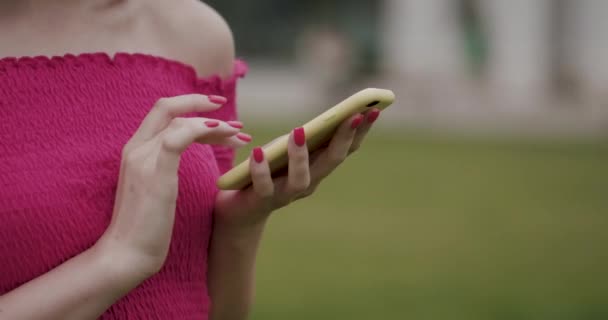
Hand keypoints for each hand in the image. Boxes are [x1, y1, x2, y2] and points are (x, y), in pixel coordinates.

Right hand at [95, 94, 250, 277]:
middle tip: (235, 120)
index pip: (161, 114)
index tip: (217, 112)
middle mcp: (135, 148)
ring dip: (215, 125)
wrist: (126, 254)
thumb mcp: (152, 189)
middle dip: (201, 103)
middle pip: (166, 107)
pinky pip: (179, 137)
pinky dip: (201, 129)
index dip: (189, 106)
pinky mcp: (156, 172)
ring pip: (179, 121)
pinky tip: (222, 132)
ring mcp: (143, 158)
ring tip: (240, 135)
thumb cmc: (144, 227)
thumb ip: (161, 168)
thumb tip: (175, 161)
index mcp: (135, 151)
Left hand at [214, 108, 380, 226]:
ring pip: (301, 179)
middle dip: (345, 137)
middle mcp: (309, 183)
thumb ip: (302, 139)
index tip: (374, 110)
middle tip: (354, 115)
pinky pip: (263, 186)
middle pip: (332, 161)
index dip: (361, 131)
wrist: (241, 210)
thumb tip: (321, 120)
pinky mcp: (262, 200)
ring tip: (298, 131)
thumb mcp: (285, 149)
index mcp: (319, 168)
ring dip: (301, 155)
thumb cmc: (266, 171)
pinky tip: (258, 152)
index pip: (346, 149)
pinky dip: (261, 169)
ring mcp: (287, 194)